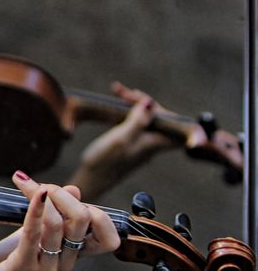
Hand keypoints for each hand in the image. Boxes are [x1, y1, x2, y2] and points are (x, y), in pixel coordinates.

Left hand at [0, 171, 120, 270]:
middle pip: (84, 219)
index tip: (66, 199)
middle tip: (40, 187)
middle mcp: (66, 264)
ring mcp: (48, 268)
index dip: (95, 210)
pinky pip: (34, 232)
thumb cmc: (6, 269)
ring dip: (44, 196)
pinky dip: (34, 208)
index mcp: (72, 257)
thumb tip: (74, 189)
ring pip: (59, 223)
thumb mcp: (33, 239)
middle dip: (62, 194)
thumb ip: (54, 217)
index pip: (108, 237)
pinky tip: (30, 190)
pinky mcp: (25, 268)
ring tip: (27, 185)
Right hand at [67, 81, 174, 199]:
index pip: (180, 128)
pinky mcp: (130, 140)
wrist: (90, 179)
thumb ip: (137, 120)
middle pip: (160, 117)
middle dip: (147, 102)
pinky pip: (135, 121)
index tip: (166, 106)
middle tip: (125, 93)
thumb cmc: (105, 162)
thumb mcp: (121, 138)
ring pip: (147, 118)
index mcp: (155, 142)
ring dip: (135, 104)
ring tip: (119, 91)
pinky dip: (127, 111)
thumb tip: (150, 103)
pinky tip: (117, 103)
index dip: (179, 116)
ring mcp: (141, 141)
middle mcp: (151, 141)